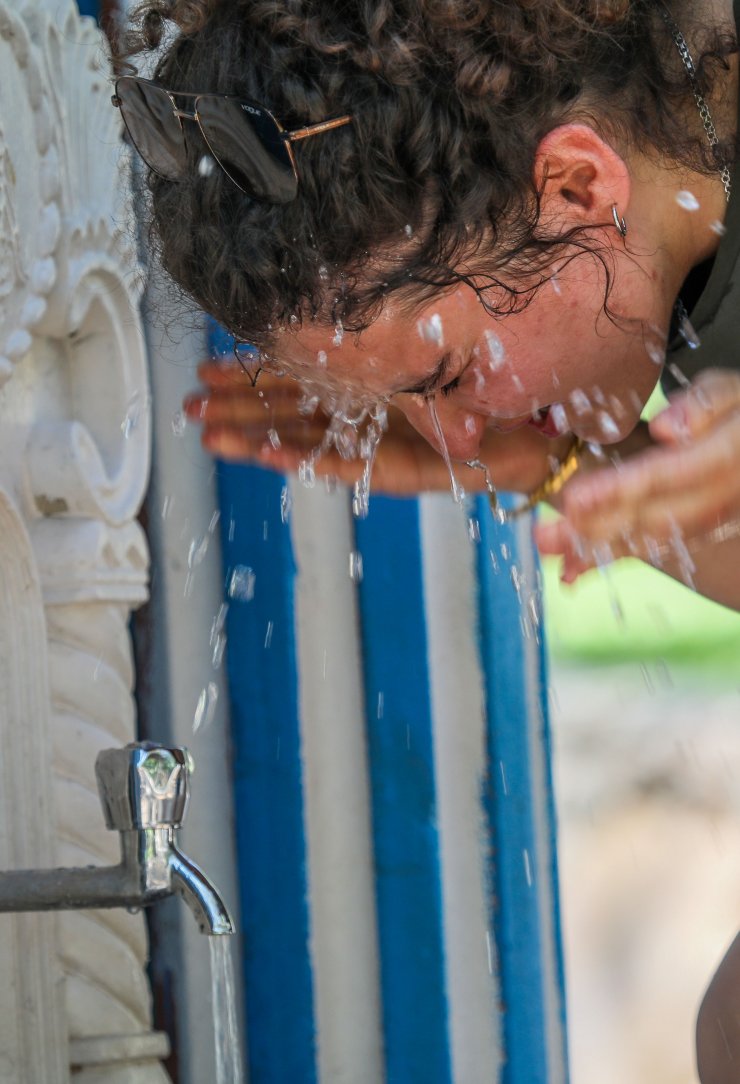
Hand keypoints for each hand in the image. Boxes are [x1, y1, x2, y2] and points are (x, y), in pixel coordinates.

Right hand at [184, 358, 569, 496]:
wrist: (554, 422)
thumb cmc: (504, 376)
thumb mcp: (443, 340)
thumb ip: (403, 328)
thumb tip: (354, 279)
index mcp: (377, 379)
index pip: (304, 375)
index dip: (257, 371)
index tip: (213, 364)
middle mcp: (375, 413)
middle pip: (294, 410)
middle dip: (241, 406)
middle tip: (191, 404)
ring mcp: (388, 442)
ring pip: (311, 441)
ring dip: (260, 438)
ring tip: (211, 433)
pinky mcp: (412, 469)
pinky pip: (353, 465)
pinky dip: (312, 461)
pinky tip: (272, 456)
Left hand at [535, 369, 739, 582]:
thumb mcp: (732, 390)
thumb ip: (705, 404)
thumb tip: (668, 430)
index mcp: (727, 458)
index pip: (665, 475)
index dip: (618, 490)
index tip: (574, 501)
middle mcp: (721, 497)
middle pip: (654, 520)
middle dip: (597, 533)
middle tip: (545, 538)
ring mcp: (712, 518)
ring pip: (653, 541)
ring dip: (601, 553)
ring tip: (555, 563)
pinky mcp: (699, 528)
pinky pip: (656, 546)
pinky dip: (615, 556)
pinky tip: (574, 568)